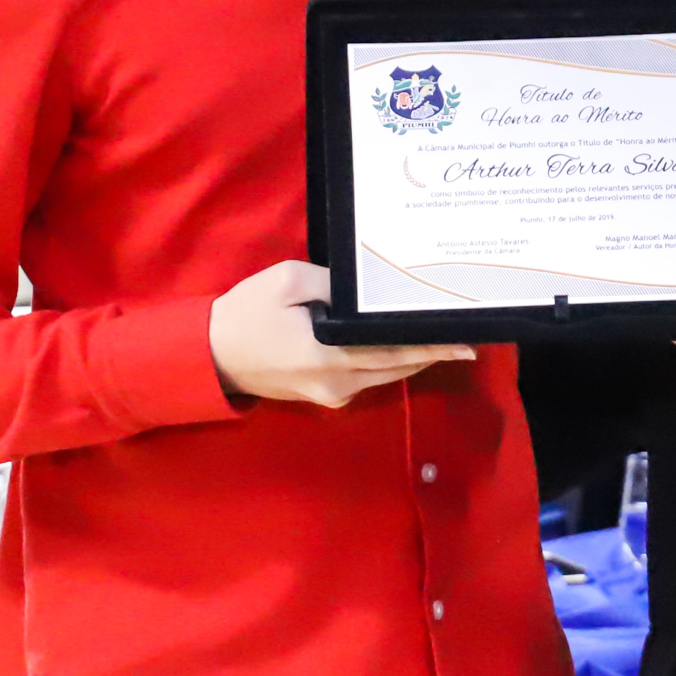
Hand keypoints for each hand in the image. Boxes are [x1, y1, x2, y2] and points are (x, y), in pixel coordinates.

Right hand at [208, 260, 474, 407]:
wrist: (210, 355)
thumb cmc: (247, 313)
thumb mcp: (288, 280)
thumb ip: (335, 284)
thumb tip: (369, 290)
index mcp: (329, 355)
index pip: (395, 350)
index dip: (433, 347)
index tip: (466, 342)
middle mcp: (339, 383)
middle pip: (399, 367)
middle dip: (433, 352)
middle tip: (466, 337)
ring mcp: (332, 394)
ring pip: (388, 376)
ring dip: (416, 358)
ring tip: (445, 340)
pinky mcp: (325, 395)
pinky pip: (370, 378)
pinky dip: (392, 362)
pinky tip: (405, 344)